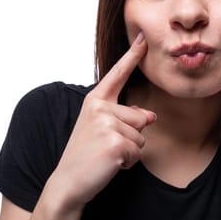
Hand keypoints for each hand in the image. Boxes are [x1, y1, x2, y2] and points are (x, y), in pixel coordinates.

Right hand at [46, 32, 155, 211]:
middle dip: (130, 136)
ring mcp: (107, 124)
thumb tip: (152, 116)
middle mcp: (99, 107)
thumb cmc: (85, 155)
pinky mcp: (115, 142)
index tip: (143, 37)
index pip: (117, 75)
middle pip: (140, 117)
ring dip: (129, 151)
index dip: (132, 55)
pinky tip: (110, 164)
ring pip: (141, 136)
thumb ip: (125, 117)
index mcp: (95, 100)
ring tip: (106, 155)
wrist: (68, 182)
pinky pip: (138, 151)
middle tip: (104, 146)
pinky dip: (128, 162)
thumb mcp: (102, 130)